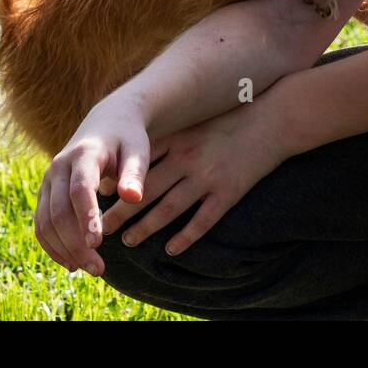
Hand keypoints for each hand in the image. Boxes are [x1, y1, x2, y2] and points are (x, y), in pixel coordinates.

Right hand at [34, 95, 151, 276]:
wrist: (108, 121)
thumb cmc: (128, 139)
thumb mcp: (138, 150)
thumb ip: (135, 174)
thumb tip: (133, 198)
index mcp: (84, 154)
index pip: (79, 189)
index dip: (86, 217)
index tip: (97, 244)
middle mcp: (59, 166)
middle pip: (58, 211)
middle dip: (76, 243)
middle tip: (99, 269)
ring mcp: (49, 179)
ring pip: (44, 221)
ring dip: (63, 250)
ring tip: (90, 270)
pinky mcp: (45, 191)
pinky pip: (41, 223)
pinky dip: (52, 245)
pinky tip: (72, 263)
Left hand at [99, 100, 290, 256]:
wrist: (273, 119)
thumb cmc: (232, 118)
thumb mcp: (197, 121)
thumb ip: (172, 136)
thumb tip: (139, 153)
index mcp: (179, 139)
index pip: (138, 164)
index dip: (116, 181)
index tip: (94, 196)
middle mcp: (188, 158)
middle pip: (147, 190)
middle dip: (121, 210)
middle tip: (101, 228)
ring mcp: (208, 177)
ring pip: (170, 208)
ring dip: (146, 226)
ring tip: (129, 241)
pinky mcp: (229, 192)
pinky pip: (203, 220)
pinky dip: (186, 237)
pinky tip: (171, 249)